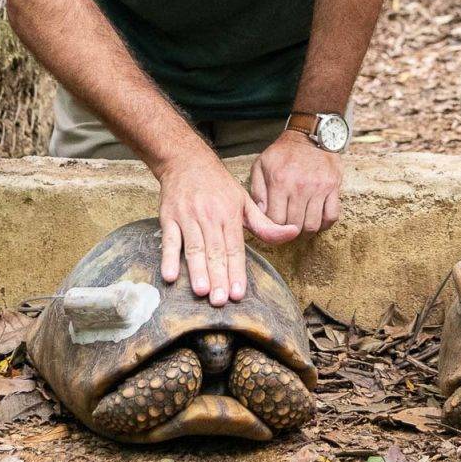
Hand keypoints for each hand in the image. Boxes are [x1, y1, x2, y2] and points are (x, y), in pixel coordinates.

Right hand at [157, 141, 300, 303]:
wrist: (187, 160)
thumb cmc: (218, 184)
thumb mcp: (244, 201)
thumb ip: (265, 224)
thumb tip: (292, 233)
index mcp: (230, 215)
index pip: (235, 247)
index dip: (236, 270)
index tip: (238, 293)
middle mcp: (210, 216)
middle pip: (215, 251)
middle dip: (218, 276)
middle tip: (220, 301)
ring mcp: (188, 217)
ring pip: (194, 247)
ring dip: (197, 270)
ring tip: (201, 291)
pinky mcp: (168, 217)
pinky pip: (169, 240)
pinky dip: (168, 257)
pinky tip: (169, 275)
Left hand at [249, 130, 343, 234]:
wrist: (310, 134)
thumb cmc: (284, 152)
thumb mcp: (261, 164)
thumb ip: (257, 190)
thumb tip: (261, 214)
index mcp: (279, 182)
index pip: (276, 220)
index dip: (274, 227)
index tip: (275, 225)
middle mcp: (299, 186)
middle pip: (294, 225)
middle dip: (289, 231)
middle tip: (288, 228)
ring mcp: (319, 187)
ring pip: (313, 225)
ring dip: (306, 231)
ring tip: (302, 225)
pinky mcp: (333, 186)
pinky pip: (332, 216)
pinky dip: (325, 224)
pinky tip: (317, 219)